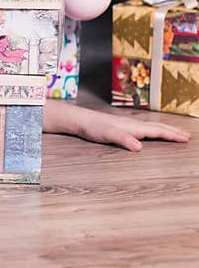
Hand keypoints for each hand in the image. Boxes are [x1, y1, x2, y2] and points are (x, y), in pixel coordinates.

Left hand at [44, 100, 190, 150]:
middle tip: (187, 136)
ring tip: (174, 134)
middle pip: (158, 127)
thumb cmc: (93, 127)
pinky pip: (143, 129)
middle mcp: (133, 124)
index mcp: (134, 126)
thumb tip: (140, 147)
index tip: (186, 139)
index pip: (158, 130)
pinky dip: (152, 131)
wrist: (79, 120)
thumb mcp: (108, 134)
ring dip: (164, 130)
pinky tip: (149, 134)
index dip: (173, 135)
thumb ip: (124, 139)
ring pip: (151, 127)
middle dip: (173, 132)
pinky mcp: (121, 127)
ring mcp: (127, 125)